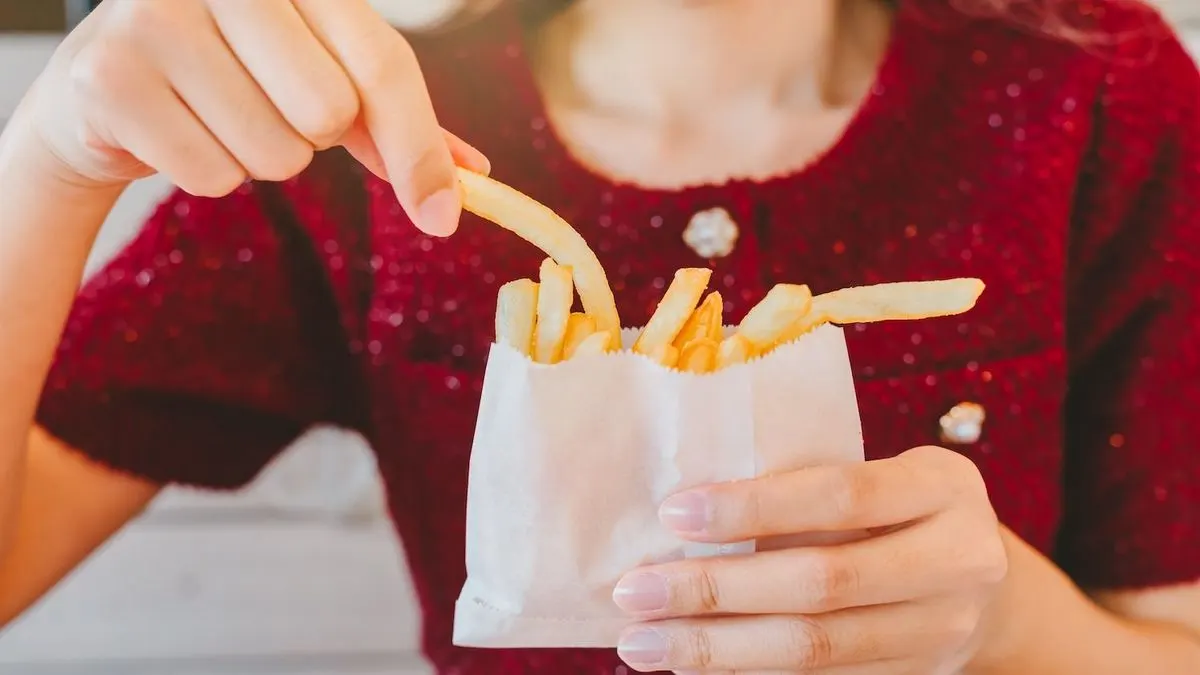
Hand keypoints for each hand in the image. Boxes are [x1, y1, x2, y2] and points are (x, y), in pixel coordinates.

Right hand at [19, 0, 489, 234]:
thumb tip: (470, 173)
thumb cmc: (234, 75)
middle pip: (330, 112)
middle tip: (267, 108)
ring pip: (274, 152)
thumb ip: (393, 119)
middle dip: (312, 139)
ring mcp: (156, 17)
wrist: (109, 87)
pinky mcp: (110, 76)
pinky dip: (208, 172)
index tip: (442, 214)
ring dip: (258, 157)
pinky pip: (212, 175)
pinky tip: (177, 130)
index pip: (382, 64)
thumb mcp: (321, 78)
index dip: (418, 146)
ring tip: (216, 115)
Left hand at [613, 446, 1007, 673]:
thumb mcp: (879, 473)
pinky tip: (695, 667)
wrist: (983, 574)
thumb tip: (683, 516)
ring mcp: (944, 629)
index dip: (754, 506)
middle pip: (823, 583)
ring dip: (719, 649)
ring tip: (645, 644)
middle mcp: (958, 559)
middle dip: (718, 591)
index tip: (673, 514)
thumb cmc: (900, 506)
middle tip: (636, 592)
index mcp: (941, 486)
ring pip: (818, 648)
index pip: (840, 495)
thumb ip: (808, 486)